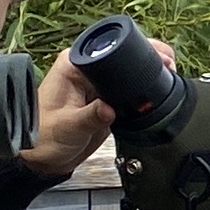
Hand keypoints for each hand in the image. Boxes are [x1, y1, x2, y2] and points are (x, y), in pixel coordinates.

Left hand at [23, 31, 175, 179]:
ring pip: (129, 74)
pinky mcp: (106, 102)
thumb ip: (90, 116)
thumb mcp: (67, 126)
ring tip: (169, 77)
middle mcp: (86, 71)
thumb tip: (111, 109)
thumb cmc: (40, 137)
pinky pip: (128, 93)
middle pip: (123, 57)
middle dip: (148, 58)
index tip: (155, 56)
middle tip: (169, 66)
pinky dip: (142, 93)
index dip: (134, 49)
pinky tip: (157, 94)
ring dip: (147, 75)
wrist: (43, 161)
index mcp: (73, 65)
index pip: (108, 49)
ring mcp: (98, 86)